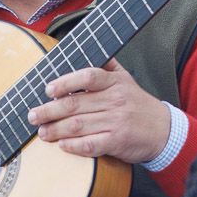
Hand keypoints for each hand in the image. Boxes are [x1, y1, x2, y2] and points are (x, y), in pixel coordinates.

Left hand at [28, 60, 169, 160]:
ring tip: (42, 132)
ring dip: (56, 129)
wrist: (163, 130)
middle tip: (33, 115)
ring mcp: (116, 121)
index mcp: (115, 82)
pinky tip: (62, 145)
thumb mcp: (126, 79)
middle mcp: (115, 100)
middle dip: (49, 110)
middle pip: (76, 104)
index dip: (65, 82)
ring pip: (78, 125)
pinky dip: (73, 146)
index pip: (88, 77)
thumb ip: (107, 66)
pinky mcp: (117, 141)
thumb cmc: (138, 104)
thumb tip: (85, 50)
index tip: (48, 89)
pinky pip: (90, 144)